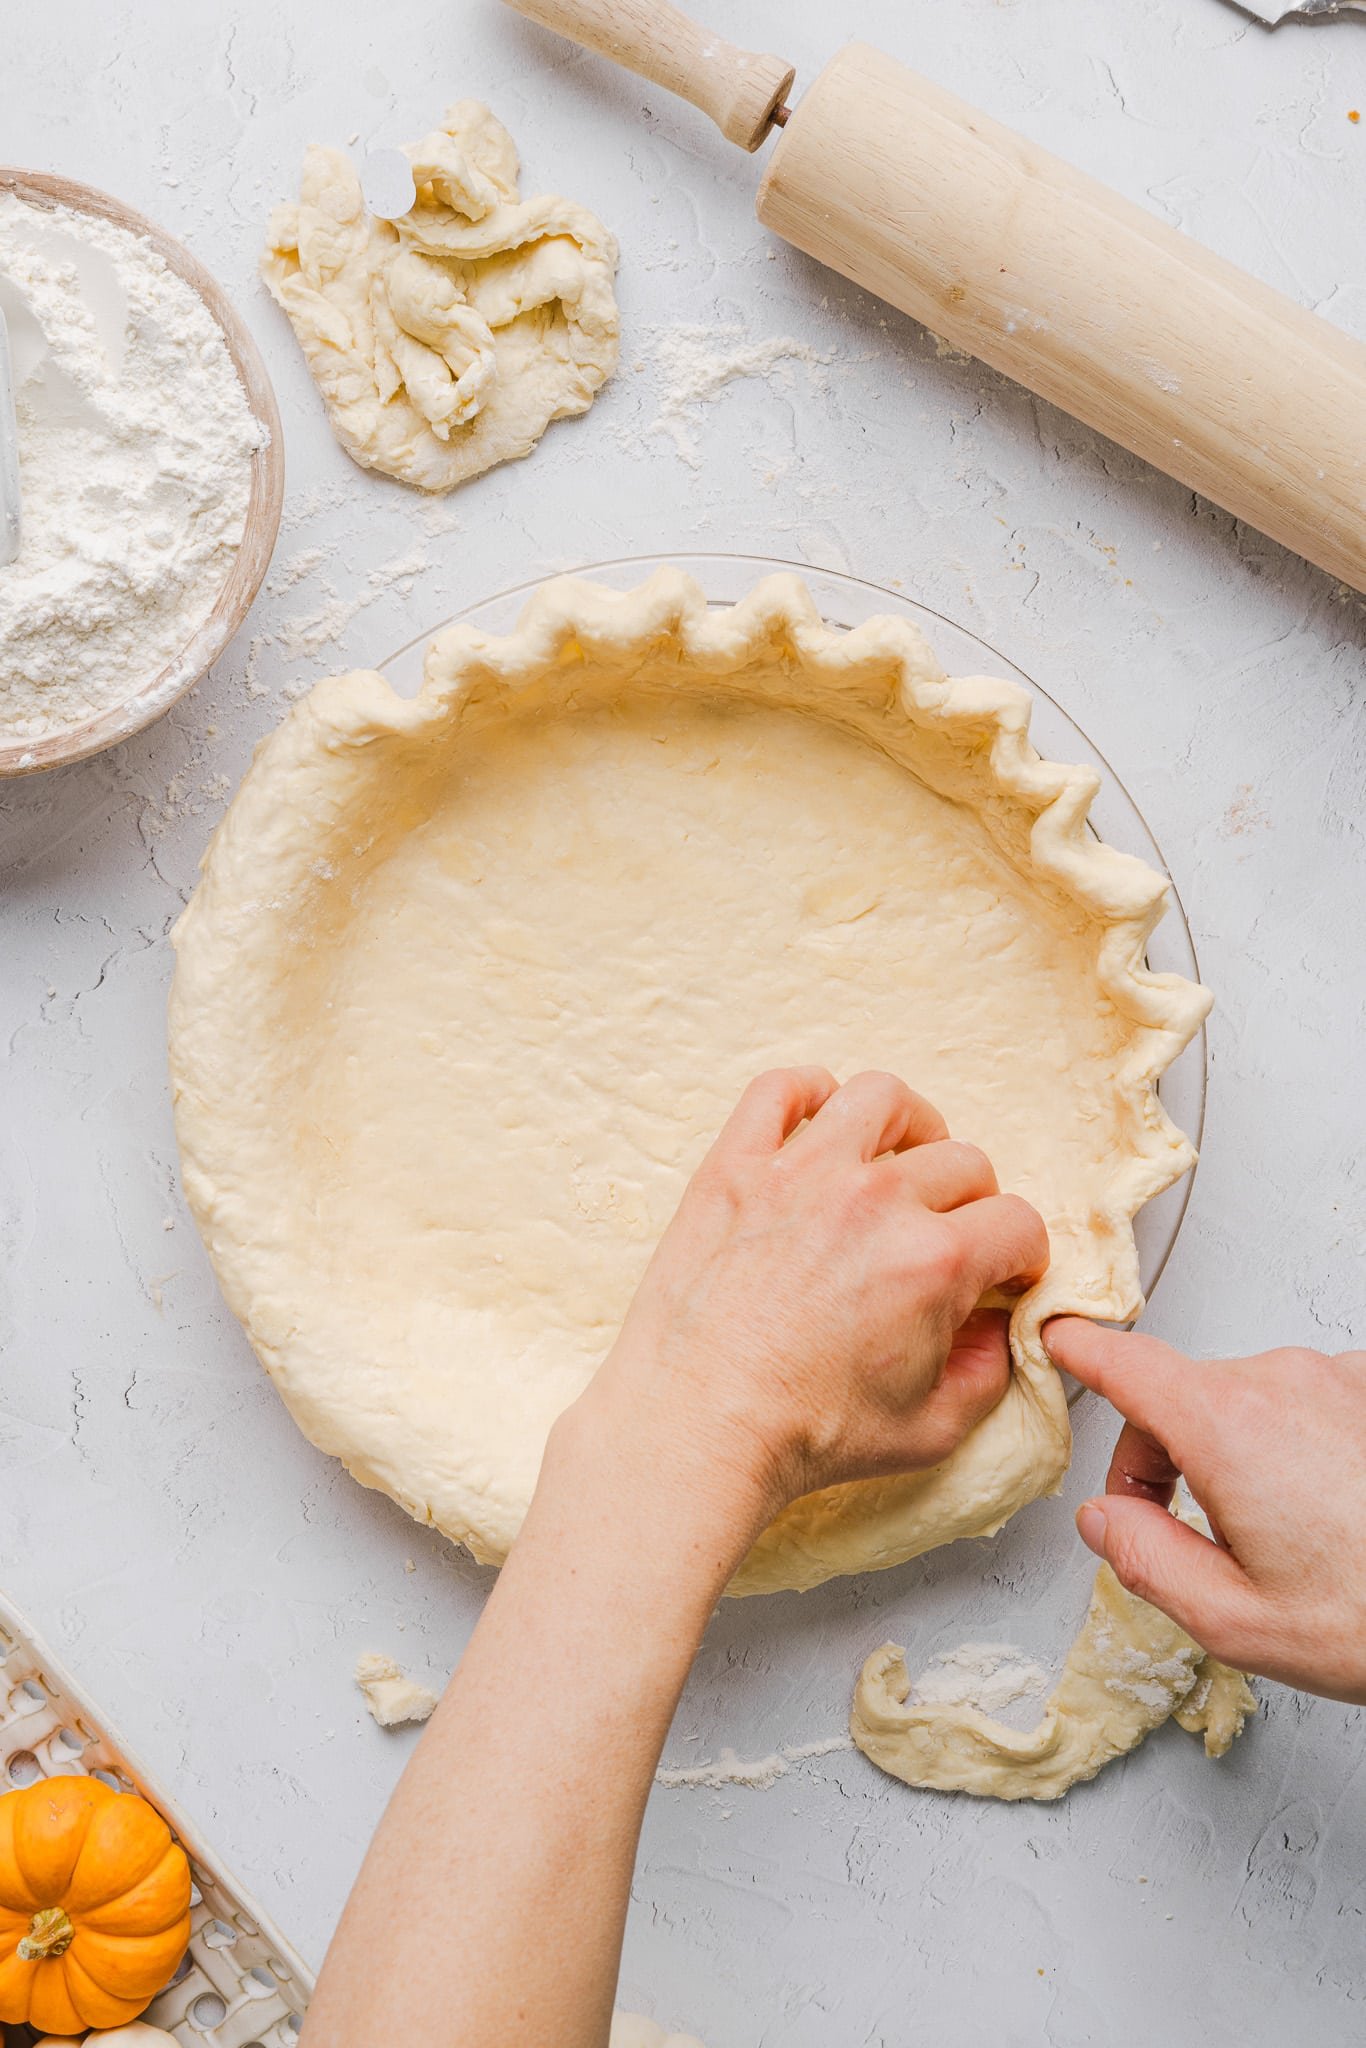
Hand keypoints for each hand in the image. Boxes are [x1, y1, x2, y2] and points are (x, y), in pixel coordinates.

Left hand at [580, 1066, 1048, 1525]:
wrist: (696, 1428)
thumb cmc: (804, 1435)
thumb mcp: (931, 1430)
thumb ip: (990, 1372)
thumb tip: (1000, 1326)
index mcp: (935, 1261)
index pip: (1017, 1222)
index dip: (1020, 1254)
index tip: (1002, 1271)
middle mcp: (876, 1200)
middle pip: (963, 1162)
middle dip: (973, 1204)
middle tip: (948, 1234)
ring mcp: (802, 1172)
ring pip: (884, 1099)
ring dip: (909, 1126)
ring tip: (900, 1158)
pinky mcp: (737, 1165)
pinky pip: (780, 1090)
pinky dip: (807, 1092)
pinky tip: (819, 1122)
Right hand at [1045, 1320, 1365, 1703]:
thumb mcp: (1236, 1621)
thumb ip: (1144, 1561)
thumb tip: (1101, 1521)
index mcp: (1225, 1426)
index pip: (1124, 1363)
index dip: (1079, 1351)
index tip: (1056, 1340)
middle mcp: (1281, 1380)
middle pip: (1184, 1395)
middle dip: (1166, 1457)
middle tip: (1193, 1540)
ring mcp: (1339, 1377)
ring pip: (1250, 1401)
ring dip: (1240, 1454)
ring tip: (1285, 1540)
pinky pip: (1311, 1401)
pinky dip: (1300, 1444)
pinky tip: (1333, 1512)